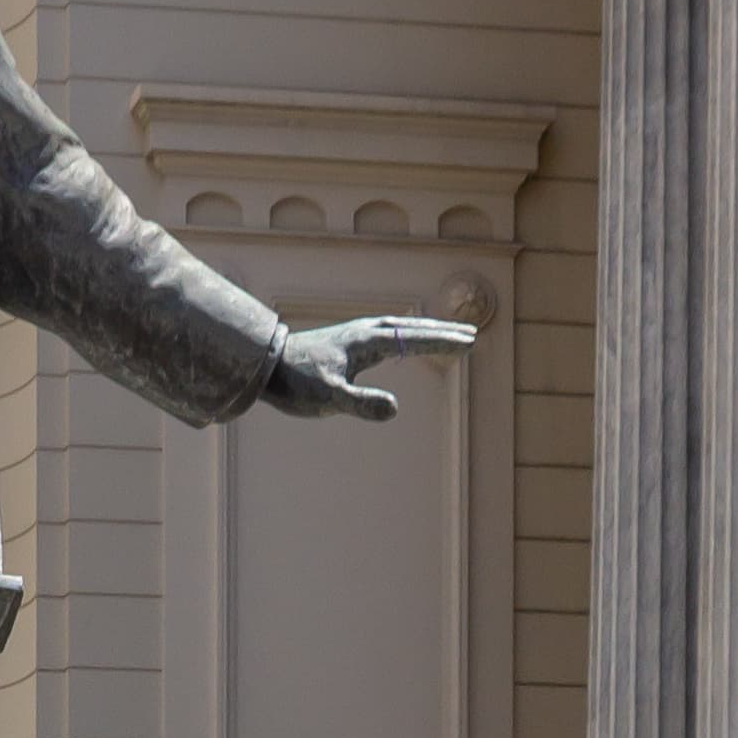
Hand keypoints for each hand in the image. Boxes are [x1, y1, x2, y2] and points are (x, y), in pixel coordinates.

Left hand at [266, 315, 477, 422]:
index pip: (414, 339)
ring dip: (425, 331)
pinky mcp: (347, 342)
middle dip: (442, 332)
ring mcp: (356, 335)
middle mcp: (365, 332)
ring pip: (400, 328)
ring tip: (446, 336)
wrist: (265, 366)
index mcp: (368, 342)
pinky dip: (405, 335)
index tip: (468, 342)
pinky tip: (404, 342)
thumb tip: (394, 409)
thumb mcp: (329, 399)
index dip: (442, 341)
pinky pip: (387, 334)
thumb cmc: (296, 383)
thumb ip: (361, 404)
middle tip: (471, 335)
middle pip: (412, 328)